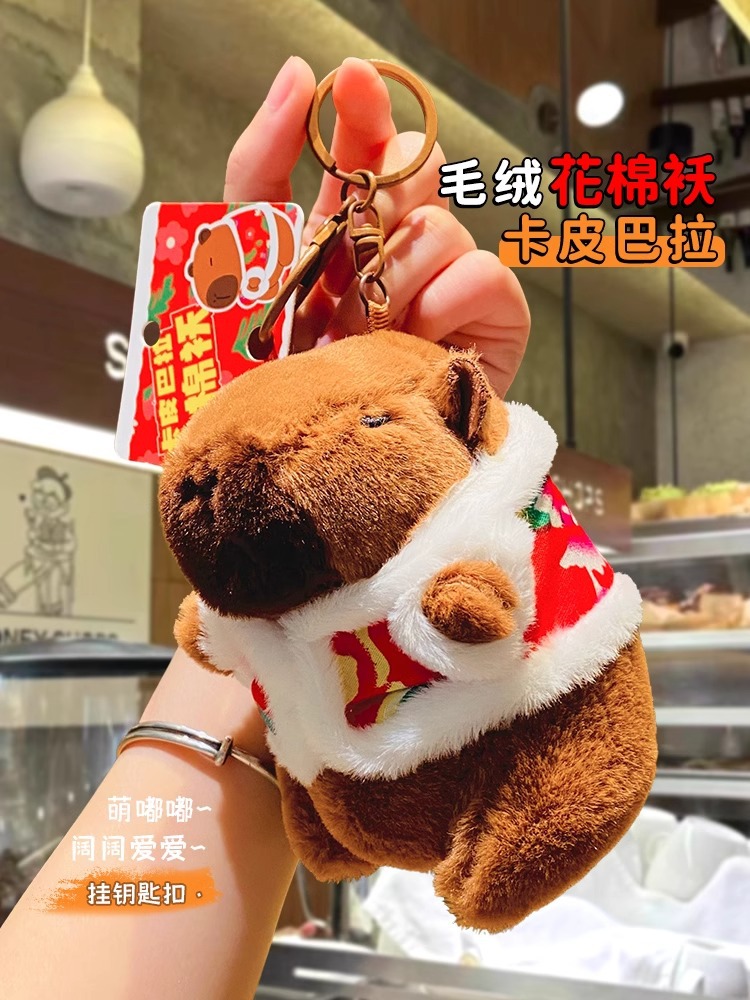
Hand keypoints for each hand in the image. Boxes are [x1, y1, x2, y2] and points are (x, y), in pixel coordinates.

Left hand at [224, 56, 529, 395]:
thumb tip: (296, 77)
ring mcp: (439, 297)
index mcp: (330, 250)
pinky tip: (416, 340)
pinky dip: (449, 300)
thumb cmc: (268, 393)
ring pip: (440, 225)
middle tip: (353, 231)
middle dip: (383, 180)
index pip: (354, 163)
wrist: (310, 481)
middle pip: (412, 171)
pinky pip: (487, 273)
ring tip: (366, 333)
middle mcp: (387, 265)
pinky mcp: (485, 332)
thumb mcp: (237, 277)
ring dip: (396, 276)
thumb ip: (259, 177)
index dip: (355, 118)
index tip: (349, 81)